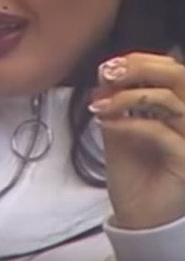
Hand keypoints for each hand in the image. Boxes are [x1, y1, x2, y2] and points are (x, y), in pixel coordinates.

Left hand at [90, 52, 184, 228]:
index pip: (170, 67)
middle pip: (179, 75)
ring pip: (170, 100)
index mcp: (177, 106)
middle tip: (107, 75)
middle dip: (138, 69)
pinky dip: (128, 124)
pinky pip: (160, 132)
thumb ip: (115, 100)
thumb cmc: (134, 171)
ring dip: (126, 97)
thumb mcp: (118, 126)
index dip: (138, 61)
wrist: (140, 215)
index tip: (107, 67)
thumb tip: (104, 72)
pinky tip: (106, 124)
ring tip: (99, 106)